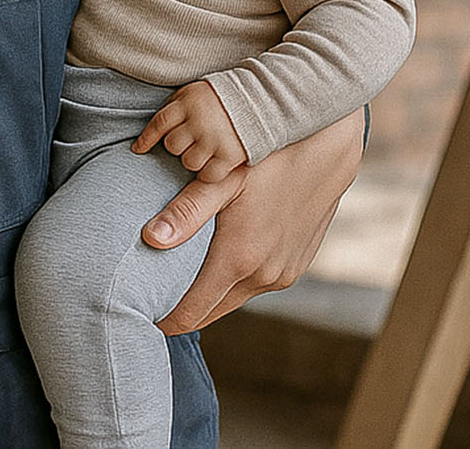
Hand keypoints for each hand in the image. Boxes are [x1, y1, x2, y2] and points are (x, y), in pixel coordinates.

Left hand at [133, 80, 246, 182]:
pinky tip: (215, 163)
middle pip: (172, 145)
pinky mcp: (231, 155)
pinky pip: (209, 174)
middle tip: (191, 140)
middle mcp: (200, 121)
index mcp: (190, 102)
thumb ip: (175, 106)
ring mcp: (215, 139)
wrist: (262, 98)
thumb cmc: (221, 97)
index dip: (146, 138)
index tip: (138, 149)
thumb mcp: (195, 92)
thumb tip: (152, 129)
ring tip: (206, 149)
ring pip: (188, 162)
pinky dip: (209, 172)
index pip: (159, 123)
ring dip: (194, 159)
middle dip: (178, 145)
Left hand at [142, 108, 362, 334]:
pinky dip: (236, 281)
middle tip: (154, 296)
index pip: (191, 312)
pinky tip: (221, 259)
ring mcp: (283, 274)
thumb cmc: (269, 158)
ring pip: (235, 299)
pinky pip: (257, 285)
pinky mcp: (295, 267)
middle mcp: (263, 276)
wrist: (327, 149)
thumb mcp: (223, 180)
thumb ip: (186, 212)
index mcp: (239, 259)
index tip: (142, 313)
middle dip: (182, 310)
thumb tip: (148, 239)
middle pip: (211, 313)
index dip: (164, 318)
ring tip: (182, 277)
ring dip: (211, 294)